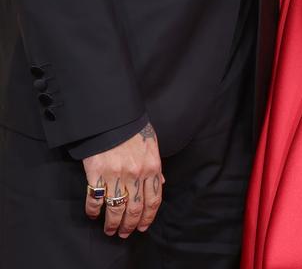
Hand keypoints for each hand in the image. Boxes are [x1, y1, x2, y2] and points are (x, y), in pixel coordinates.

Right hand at [83, 122, 163, 238]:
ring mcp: (116, 175)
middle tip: (124, 233)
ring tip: (110, 230)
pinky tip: (94, 214)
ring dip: (112, 224)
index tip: (142, 227)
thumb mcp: (151, 143)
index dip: (148, 217)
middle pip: (135, 209)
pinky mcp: (97, 173)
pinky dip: (94, 211)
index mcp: (152, 166)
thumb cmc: (132, 128)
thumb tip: (160, 183)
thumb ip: (155, 165)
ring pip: (116, 209)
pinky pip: (96, 199)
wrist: (111, 115)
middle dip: (130, 226)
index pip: (154, 200)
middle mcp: (136, 174)